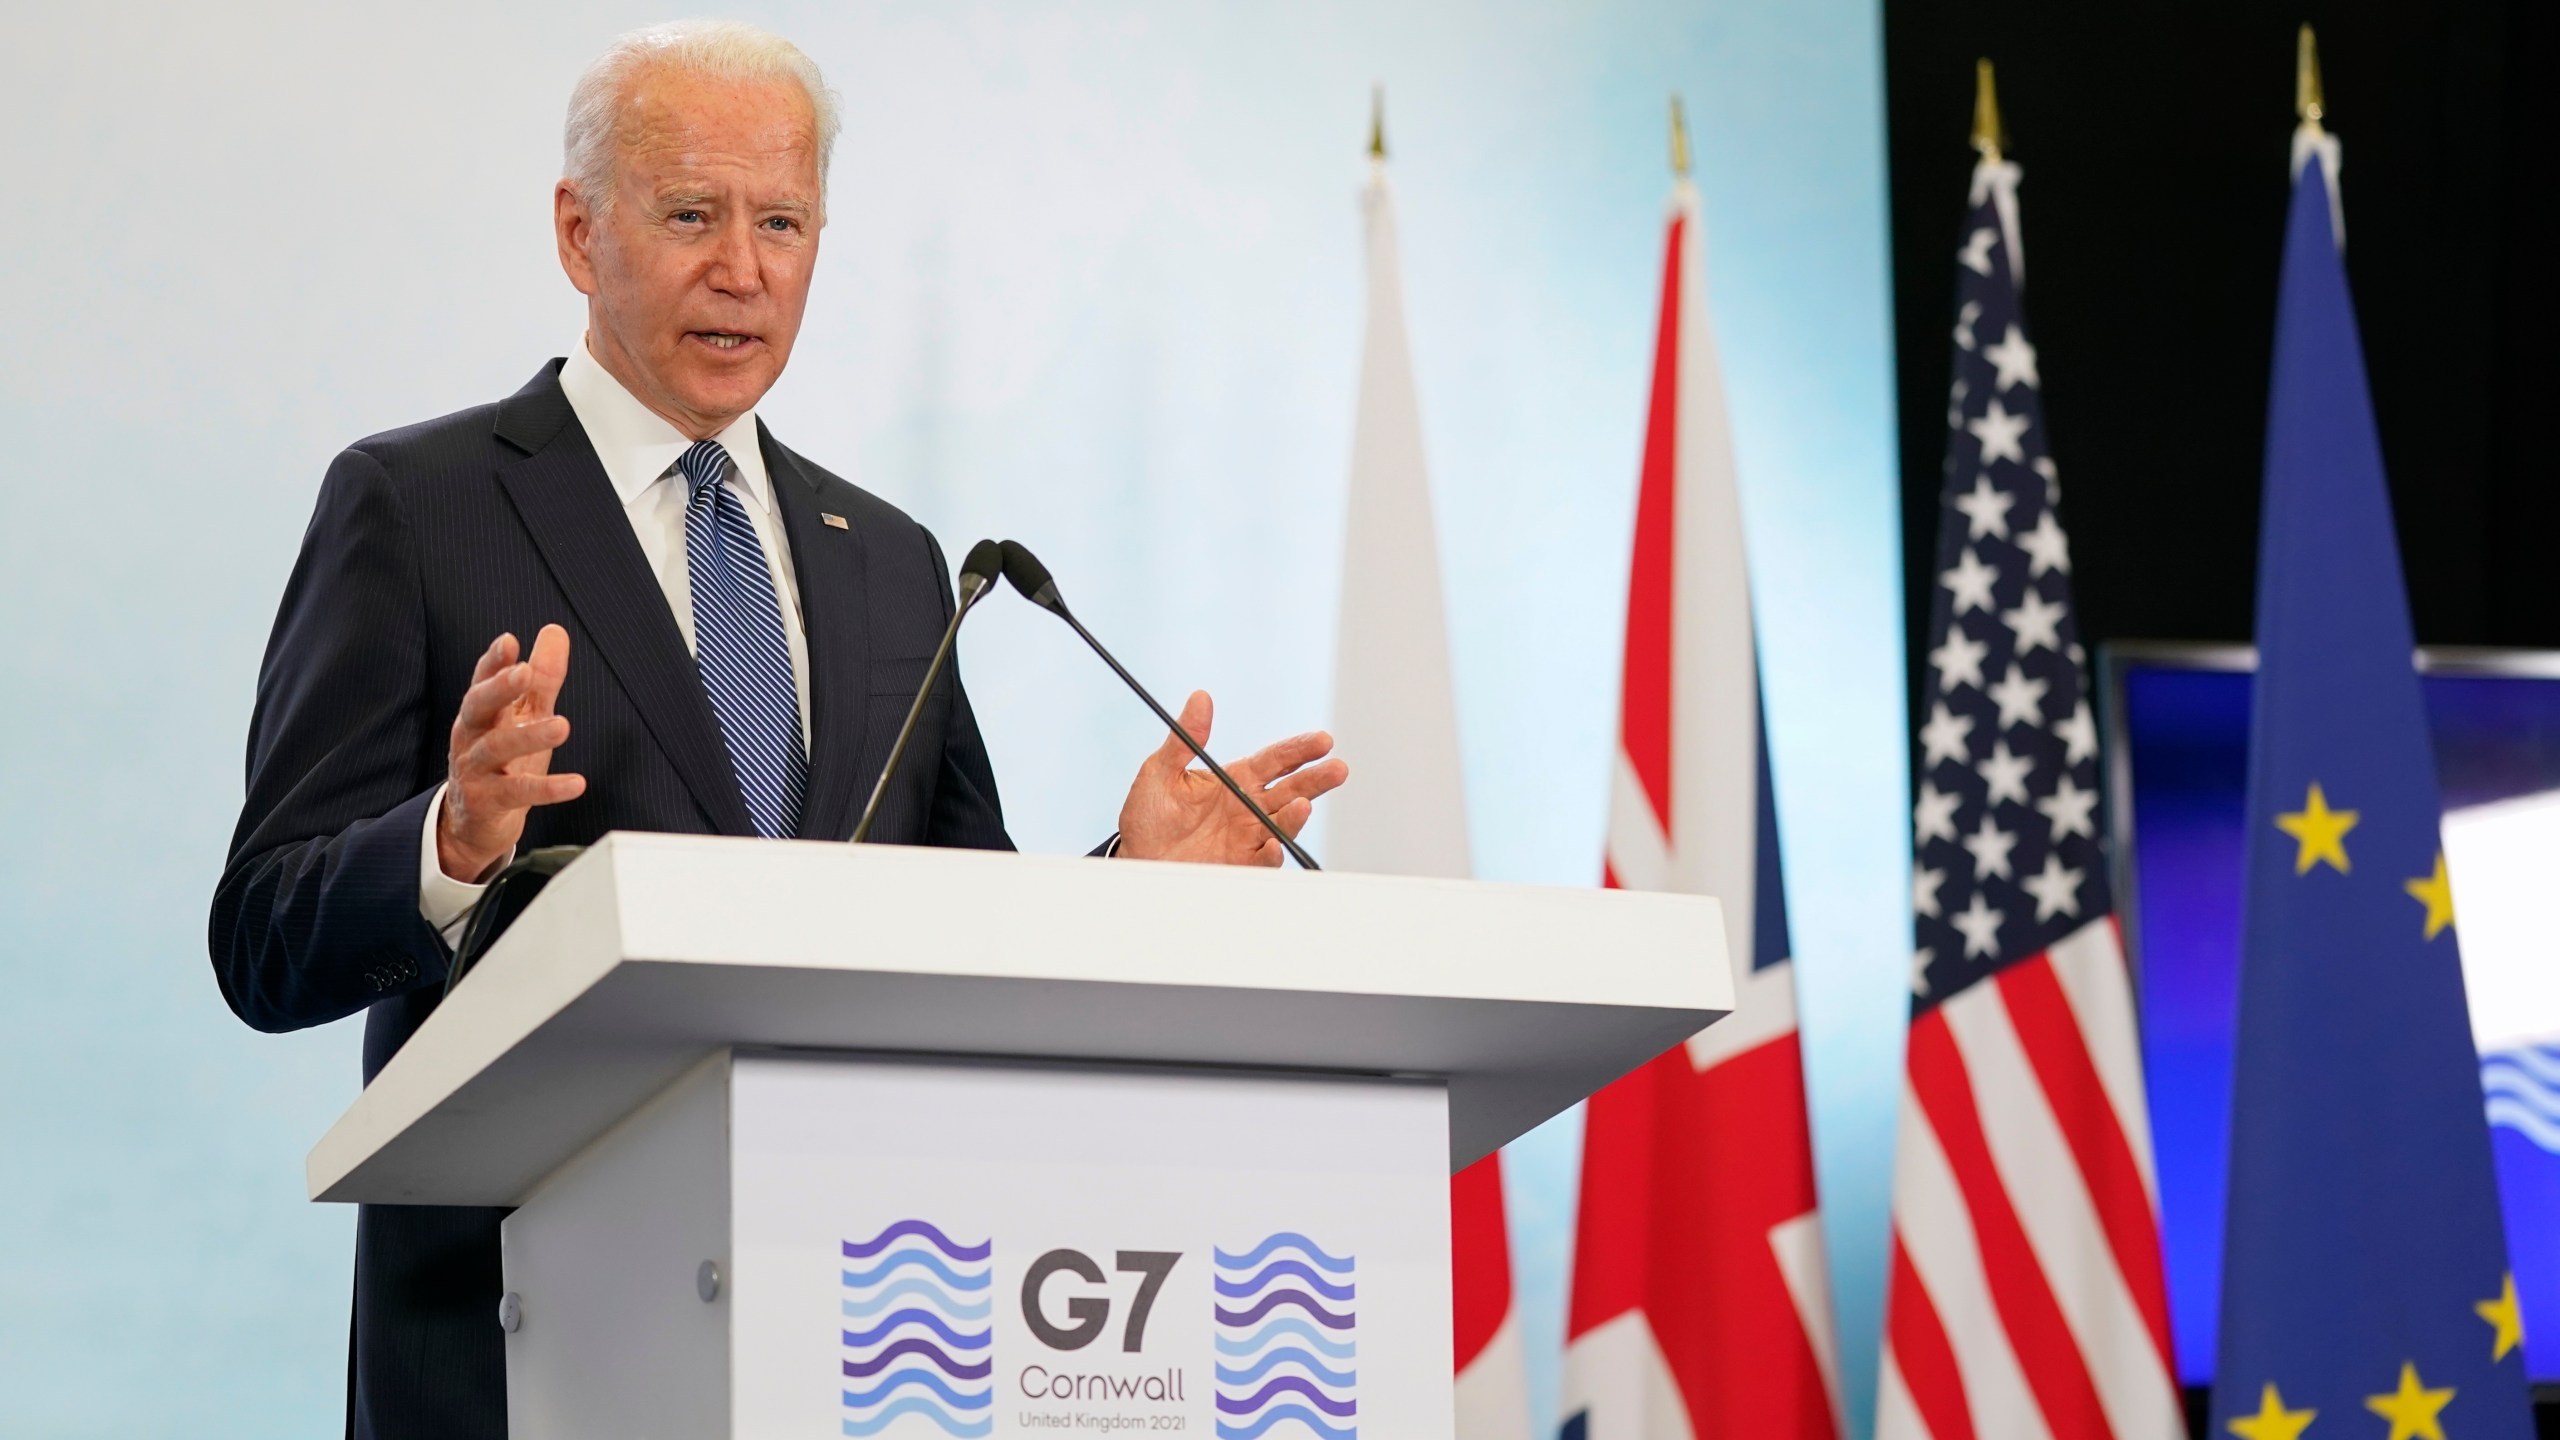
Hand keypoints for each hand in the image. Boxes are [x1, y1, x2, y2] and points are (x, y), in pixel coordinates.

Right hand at [436, 625, 586, 881]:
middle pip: (478, 706)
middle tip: (523, 673)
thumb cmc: (503, 760)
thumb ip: (542, 678)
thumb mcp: (524, 716)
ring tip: (562, 725)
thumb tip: (554, 630)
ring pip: (496, 748)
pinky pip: (517, 792)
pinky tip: (577, 783)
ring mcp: (474, 769)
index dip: (494, 661)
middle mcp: (471, 736)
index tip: (509, 641)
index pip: (483, 680)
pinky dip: (548, 789)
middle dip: (499, 688)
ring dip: (529, 736)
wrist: (475, 822)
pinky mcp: (486, 802)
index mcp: (481, 712)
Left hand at [1116, 691, 1347, 865]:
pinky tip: (1271, 843)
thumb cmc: (1148, 816)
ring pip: (1282, 823)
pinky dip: (1270, 853)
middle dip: (1316, 779)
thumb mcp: (1159, 771)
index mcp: (1235, 779)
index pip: (1275, 760)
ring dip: (1296, 815)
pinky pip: (1262, 860)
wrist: (1137, 858)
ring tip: (1304, 804)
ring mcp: (1247, 837)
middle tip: (1338, 769)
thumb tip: (1200, 698)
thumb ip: (1185, 739)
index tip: (1322, 741)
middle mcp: (1248, 807)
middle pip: (1291, 789)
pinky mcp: (1240, 864)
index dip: (1299, 750)